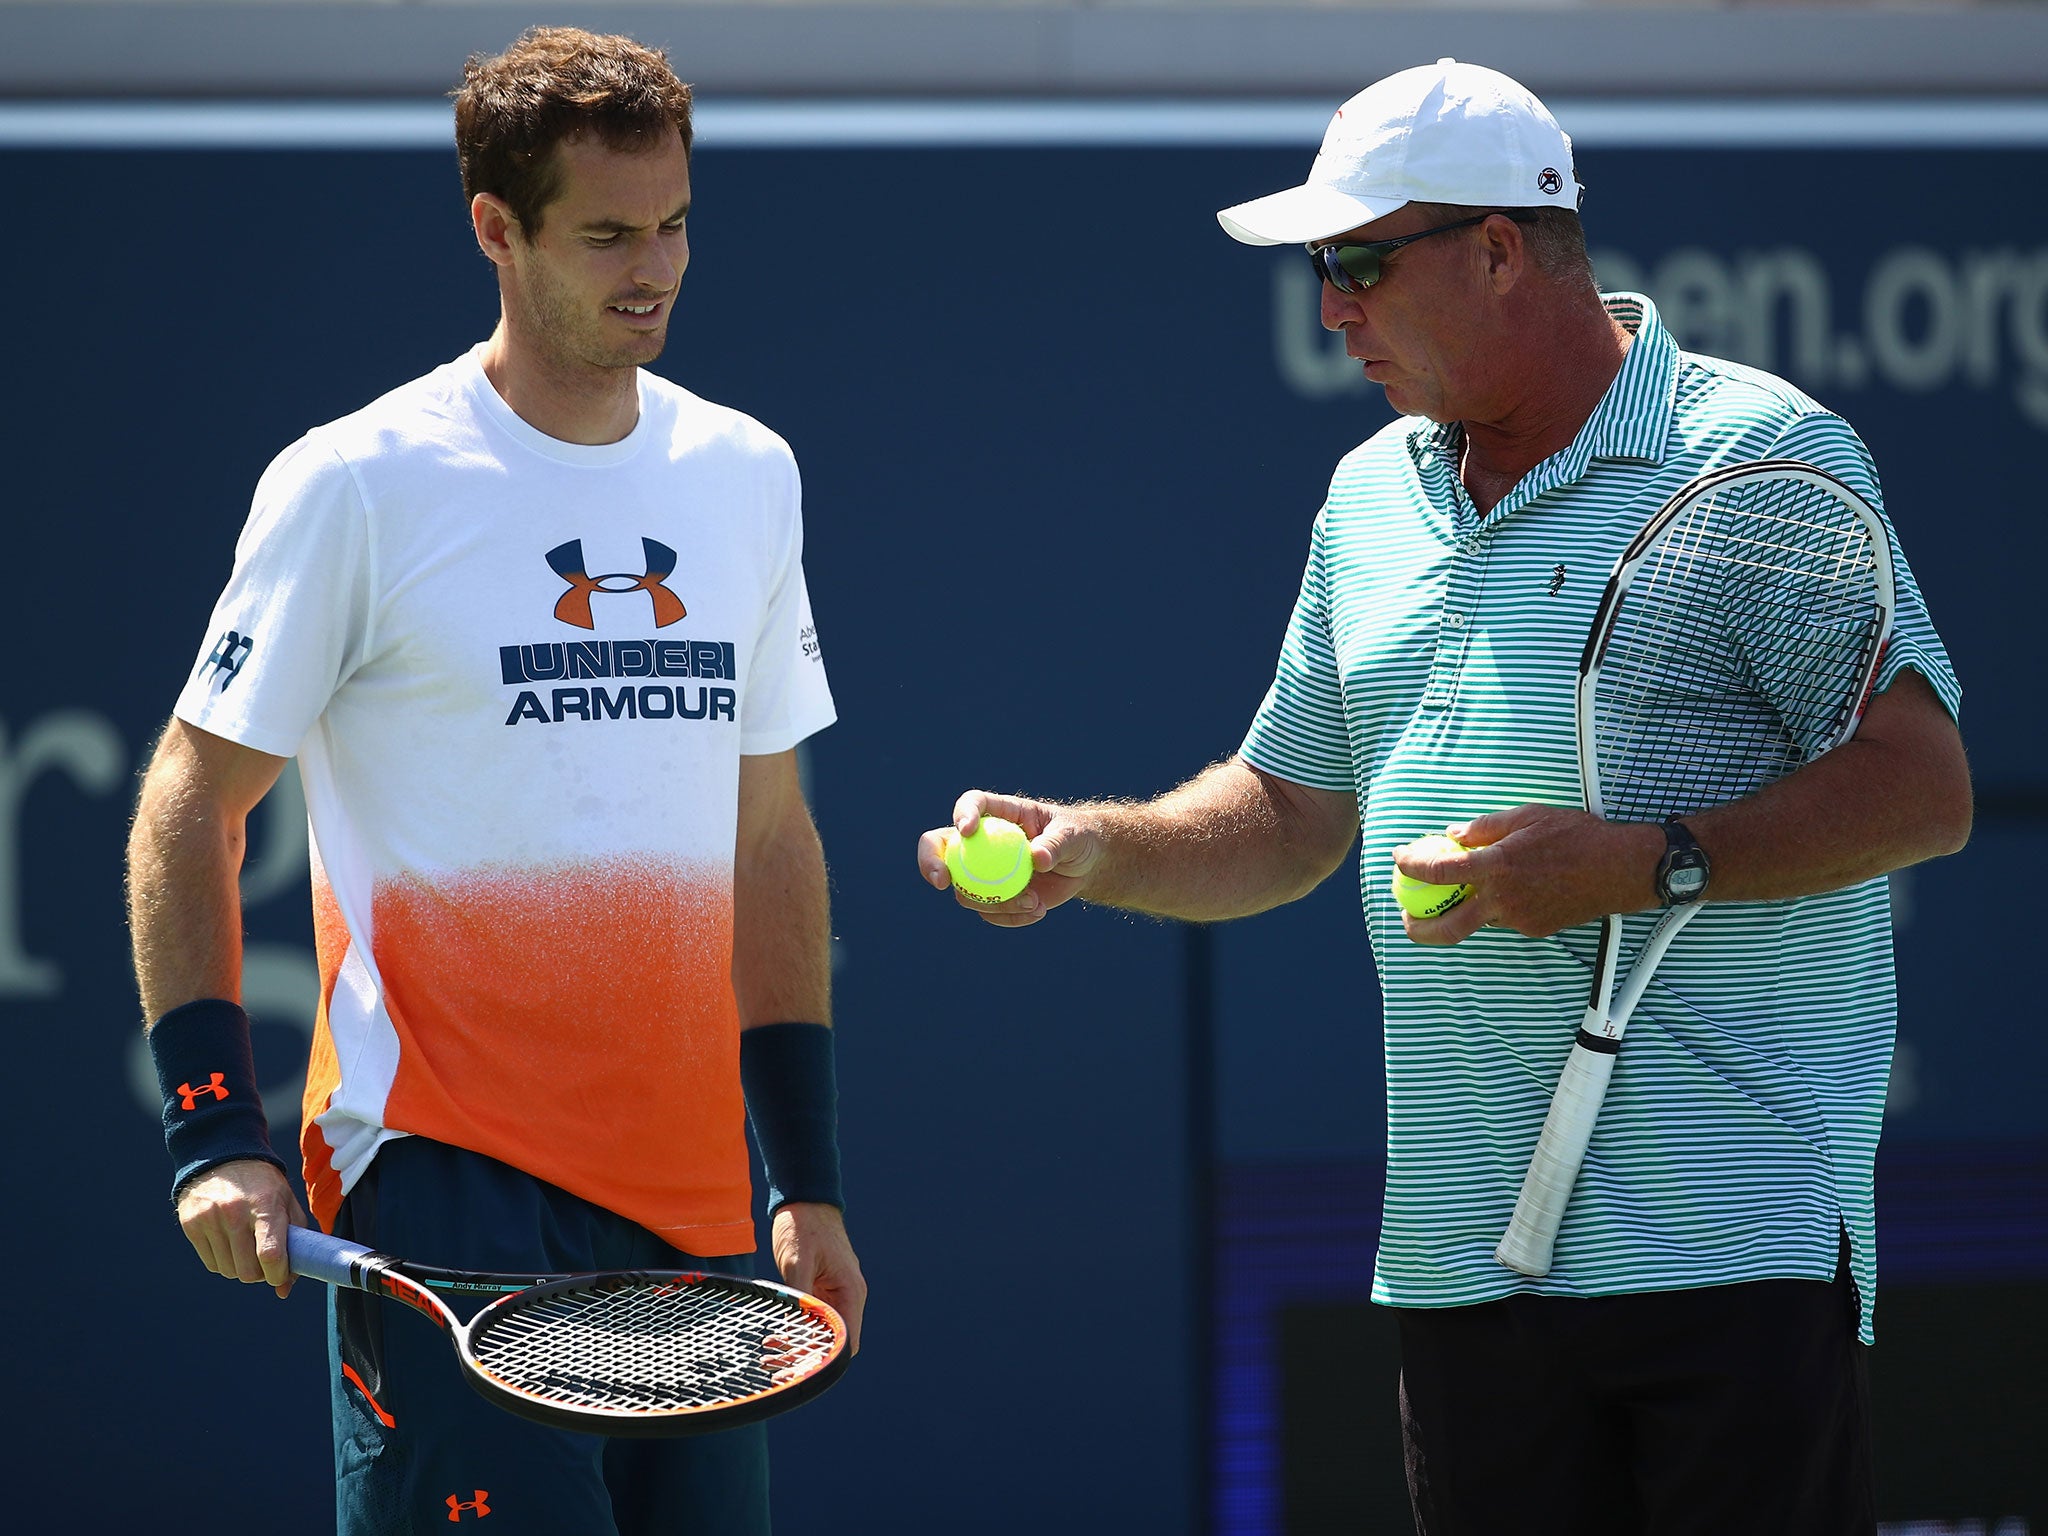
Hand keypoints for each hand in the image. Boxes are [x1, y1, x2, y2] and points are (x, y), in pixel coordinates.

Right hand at [175, 1158, 305, 1298]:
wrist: (222, 1157)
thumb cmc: (262, 1186)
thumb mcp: (286, 1203)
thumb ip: (294, 1243)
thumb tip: (285, 1288)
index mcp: (265, 1205)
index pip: (270, 1253)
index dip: (278, 1274)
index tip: (281, 1275)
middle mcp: (234, 1212)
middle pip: (247, 1271)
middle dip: (261, 1274)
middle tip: (265, 1261)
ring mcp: (209, 1219)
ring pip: (229, 1271)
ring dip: (241, 1269)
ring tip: (247, 1248)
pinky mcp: (191, 1225)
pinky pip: (211, 1264)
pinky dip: (224, 1262)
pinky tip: (230, 1244)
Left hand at [771, 1202, 866, 1354]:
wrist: (804, 1197)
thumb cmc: (804, 1225)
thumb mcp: (797, 1260)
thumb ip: (798, 1297)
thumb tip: (793, 1332)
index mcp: (850, 1290)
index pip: (847, 1340)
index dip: (824, 1359)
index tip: (798, 1370)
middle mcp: (847, 1295)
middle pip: (835, 1340)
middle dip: (808, 1358)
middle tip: (777, 1369)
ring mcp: (834, 1292)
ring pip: (822, 1331)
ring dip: (800, 1346)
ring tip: (770, 1358)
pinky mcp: (821, 1288)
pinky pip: (813, 1318)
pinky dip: (797, 1330)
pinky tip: (774, 1338)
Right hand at [917, 790, 1101, 928]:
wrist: (1084, 865)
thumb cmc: (1078, 837)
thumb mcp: (1073, 836)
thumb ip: (1055, 844)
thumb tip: (1037, 858)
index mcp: (999, 813)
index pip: (971, 805)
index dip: (962, 814)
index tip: (966, 831)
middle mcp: (982, 840)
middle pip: (940, 846)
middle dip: (931, 863)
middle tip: (942, 882)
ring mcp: (983, 870)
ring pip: (964, 889)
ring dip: (993, 903)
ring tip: (1034, 903)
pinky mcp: (993, 895)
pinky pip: (988, 911)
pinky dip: (1010, 917)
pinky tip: (1038, 911)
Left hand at [1394, 805, 1664, 946]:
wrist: (1621, 869)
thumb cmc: (1578, 836)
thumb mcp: (1528, 815)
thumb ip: (1486, 826)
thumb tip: (1453, 834)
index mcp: (1500, 866)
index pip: (1441, 871)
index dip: (1413, 865)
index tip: (1400, 859)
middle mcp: (1506, 899)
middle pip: (1449, 926)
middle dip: (1420, 928)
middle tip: (1406, 918)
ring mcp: (1521, 919)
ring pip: (1479, 921)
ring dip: (1462, 911)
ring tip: (1456, 893)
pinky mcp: (1536, 929)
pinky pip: (1504, 920)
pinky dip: (1495, 907)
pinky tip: (1505, 889)